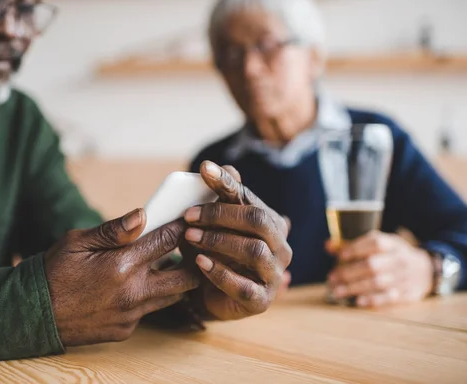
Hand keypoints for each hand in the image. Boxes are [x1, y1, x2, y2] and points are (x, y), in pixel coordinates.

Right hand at [44, 209, 198, 345]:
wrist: (34, 315)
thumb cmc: (54, 272)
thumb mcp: (77, 242)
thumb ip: (113, 230)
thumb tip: (141, 215)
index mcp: (122, 265)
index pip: (166, 241)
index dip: (180, 228)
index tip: (187, 220)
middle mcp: (133, 292)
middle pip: (186, 277)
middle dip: (194, 261)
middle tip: (190, 248)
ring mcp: (131, 314)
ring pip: (172, 297)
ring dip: (174, 280)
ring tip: (167, 265)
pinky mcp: (126, 329)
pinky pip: (149, 310)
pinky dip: (149, 296)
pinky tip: (135, 286)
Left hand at [182, 161, 292, 320]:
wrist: (208, 295)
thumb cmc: (213, 251)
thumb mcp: (212, 224)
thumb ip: (216, 198)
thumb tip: (212, 167)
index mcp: (271, 222)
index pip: (249, 197)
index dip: (226, 183)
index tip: (204, 170)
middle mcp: (280, 246)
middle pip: (257, 220)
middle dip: (221, 215)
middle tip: (189, 216)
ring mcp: (274, 274)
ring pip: (254, 251)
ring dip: (218, 241)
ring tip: (190, 238)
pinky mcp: (261, 300)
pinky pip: (244, 286)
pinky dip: (220, 272)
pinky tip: (200, 263)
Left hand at [327, 230, 433, 307]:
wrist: (426, 271)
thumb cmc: (393, 255)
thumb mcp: (380, 244)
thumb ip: (353, 244)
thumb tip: (327, 246)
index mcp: (393, 244)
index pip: (375, 243)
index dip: (356, 249)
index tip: (340, 256)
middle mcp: (400, 260)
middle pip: (372, 266)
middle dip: (349, 272)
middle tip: (331, 277)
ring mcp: (404, 278)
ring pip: (377, 283)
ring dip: (354, 288)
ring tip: (336, 291)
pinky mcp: (407, 294)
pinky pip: (389, 298)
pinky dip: (373, 300)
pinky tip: (357, 302)